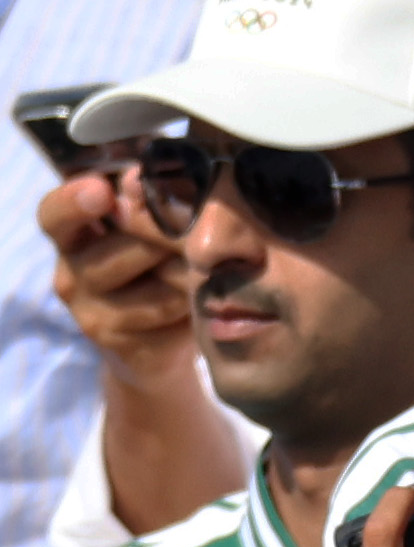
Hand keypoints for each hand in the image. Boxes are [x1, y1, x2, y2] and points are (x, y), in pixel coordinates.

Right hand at [41, 168, 196, 389]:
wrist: (157, 345)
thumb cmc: (154, 271)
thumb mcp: (146, 231)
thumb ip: (140, 202)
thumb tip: (139, 175)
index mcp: (69, 236)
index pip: (55, 215)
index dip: (75, 202)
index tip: (101, 191)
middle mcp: (70, 275)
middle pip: (127, 248)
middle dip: (173, 239)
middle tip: (196, 236)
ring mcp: (92, 315)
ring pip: (159, 285)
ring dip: (191, 275)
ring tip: (199, 272)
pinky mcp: (122, 346)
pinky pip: (172, 317)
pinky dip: (194, 306)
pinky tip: (197, 304)